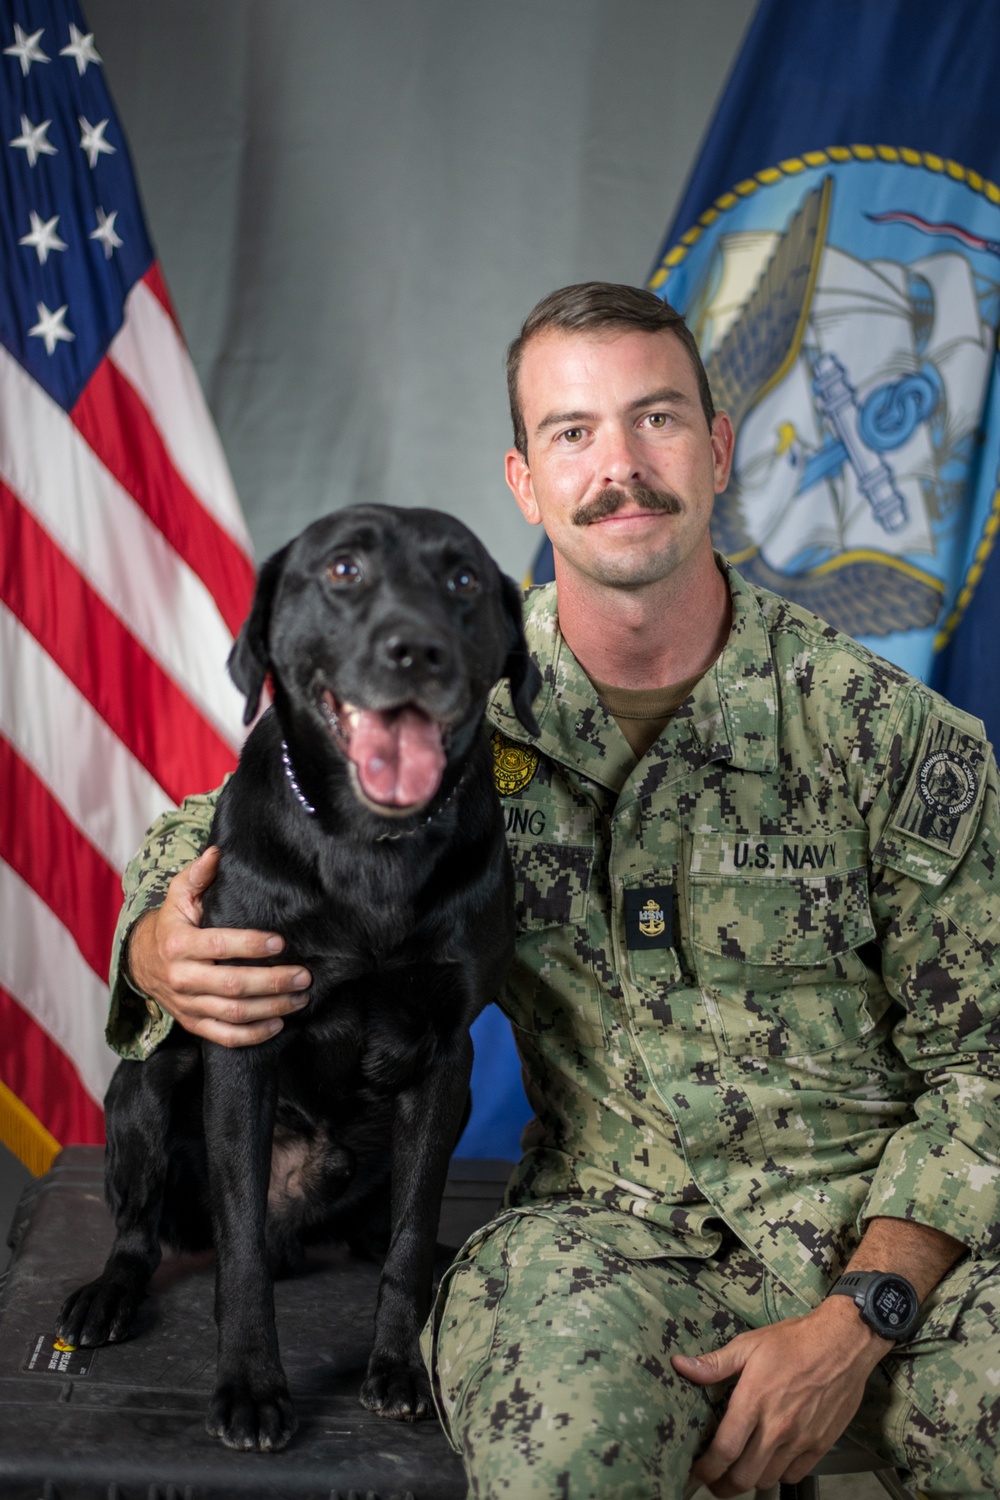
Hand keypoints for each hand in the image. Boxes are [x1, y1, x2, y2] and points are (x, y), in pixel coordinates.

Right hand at [126, 847, 311, 1047]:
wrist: (142, 961)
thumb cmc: (172, 922)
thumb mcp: (179, 895)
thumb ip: (199, 875)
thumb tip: (218, 852)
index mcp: (179, 943)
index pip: (219, 946)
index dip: (251, 945)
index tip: (280, 942)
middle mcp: (181, 977)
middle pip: (233, 985)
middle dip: (273, 982)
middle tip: (304, 975)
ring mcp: (187, 1004)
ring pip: (233, 1013)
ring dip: (272, 1008)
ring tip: (301, 997)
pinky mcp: (192, 1023)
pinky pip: (224, 1036)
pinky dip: (253, 1034)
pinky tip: (278, 1024)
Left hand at [672, 1297, 888, 1495]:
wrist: (843, 1343)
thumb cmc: (794, 1341)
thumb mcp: (749, 1345)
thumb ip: (714, 1364)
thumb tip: (680, 1366)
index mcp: (753, 1400)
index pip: (724, 1450)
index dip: (706, 1470)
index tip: (696, 1474)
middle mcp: (776, 1426)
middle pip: (744, 1476)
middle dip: (724, 1485)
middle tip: (714, 1481)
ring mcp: (800, 1439)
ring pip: (767, 1480)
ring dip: (750, 1480)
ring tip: (740, 1471)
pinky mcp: (820, 1445)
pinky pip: (794, 1475)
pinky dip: (778, 1475)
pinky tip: (771, 1462)